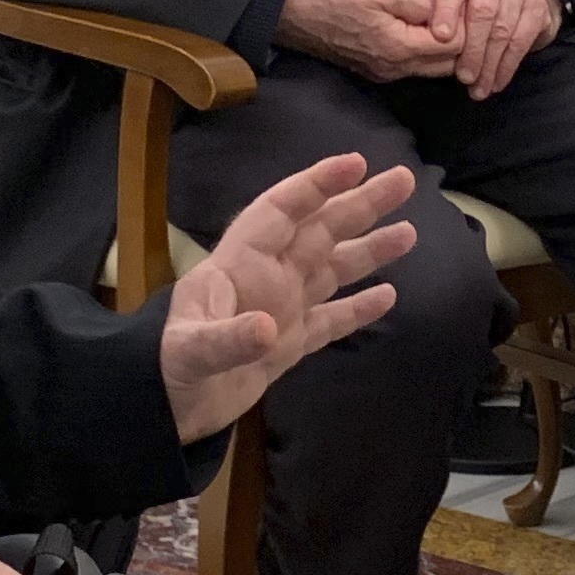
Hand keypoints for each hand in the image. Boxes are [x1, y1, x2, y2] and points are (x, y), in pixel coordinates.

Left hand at [160, 150, 421, 440]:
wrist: (166, 409)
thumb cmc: (170, 367)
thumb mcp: (192, 350)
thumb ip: (229, 337)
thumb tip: (270, 330)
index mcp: (241, 264)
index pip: (283, 212)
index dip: (317, 185)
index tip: (356, 165)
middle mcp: (267, 278)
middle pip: (320, 231)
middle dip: (360, 205)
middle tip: (404, 180)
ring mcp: (282, 309)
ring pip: (333, 270)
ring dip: (369, 251)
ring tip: (409, 232)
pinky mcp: (290, 345)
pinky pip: (332, 320)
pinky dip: (359, 308)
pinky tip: (389, 295)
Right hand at [272, 0, 460, 82]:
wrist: (296, 17)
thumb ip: (418, 6)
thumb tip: (442, 14)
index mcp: (401, 49)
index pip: (453, 46)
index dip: (461, 22)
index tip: (453, 0)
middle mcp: (397, 69)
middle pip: (447, 64)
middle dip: (455, 36)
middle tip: (444, 6)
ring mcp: (386, 73)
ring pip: (430, 65)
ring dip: (436, 39)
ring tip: (425, 6)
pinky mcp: (377, 70)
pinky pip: (410, 62)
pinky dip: (418, 43)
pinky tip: (409, 16)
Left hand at [424, 0, 560, 96]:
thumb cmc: (474, 4)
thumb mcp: (452, 2)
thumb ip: (437, 13)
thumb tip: (422, 34)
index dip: (446, 11)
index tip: (440, 36)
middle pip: (483, 12)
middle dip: (472, 49)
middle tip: (464, 77)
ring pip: (503, 30)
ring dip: (489, 65)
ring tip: (479, 89)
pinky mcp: (536, 7)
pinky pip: (521, 41)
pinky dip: (507, 66)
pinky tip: (497, 83)